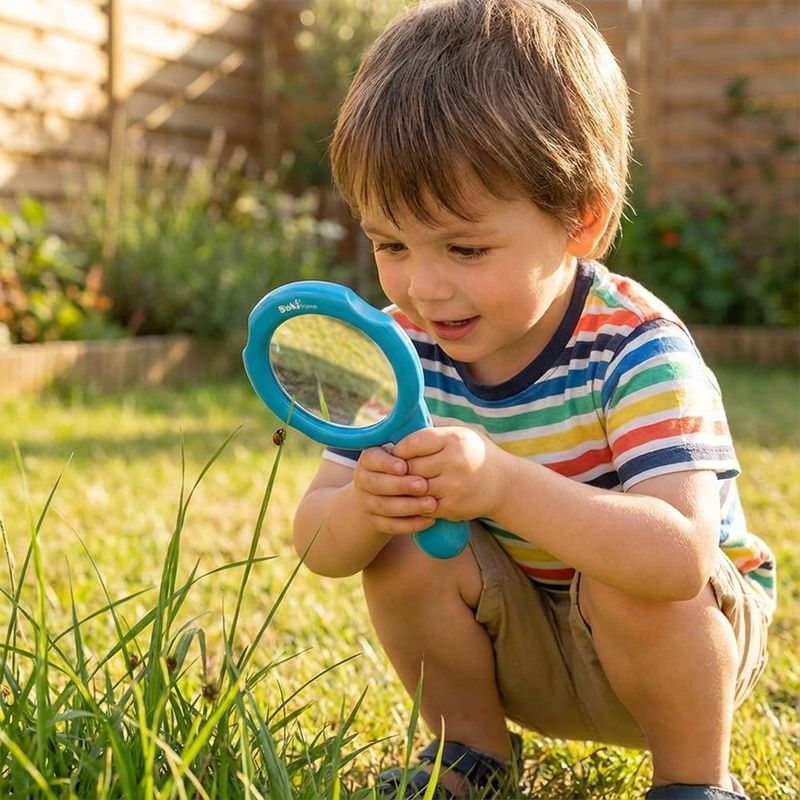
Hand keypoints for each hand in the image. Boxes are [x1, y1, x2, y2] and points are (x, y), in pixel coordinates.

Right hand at [352, 445, 436, 534]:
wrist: (383, 493)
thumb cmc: (401, 465)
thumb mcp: (402, 452)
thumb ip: (410, 445)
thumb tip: (426, 429)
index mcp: (369, 459)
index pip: (372, 459)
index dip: (387, 464)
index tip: (404, 466)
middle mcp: (363, 480)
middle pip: (377, 484)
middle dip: (401, 485)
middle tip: (423, 485)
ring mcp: (367, 503)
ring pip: (385, 507)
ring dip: (409, 506)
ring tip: (431, 503)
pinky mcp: (375, 522)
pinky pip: (391, 526)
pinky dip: (410, 524)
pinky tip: (429, 520)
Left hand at [392, 426, 508, 520]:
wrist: (505, 484)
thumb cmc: (476, 452)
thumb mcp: (461, 430)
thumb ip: (434, 424)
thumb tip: (404, 419)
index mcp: (454, 439)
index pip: (413, 442)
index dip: (400, 448)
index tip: (397, 451)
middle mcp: (454, 462)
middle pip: (410, 466)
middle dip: (401, 469)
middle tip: (396, 469)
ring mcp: (453, 487)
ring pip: (414, 488)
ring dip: (407, 487)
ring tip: (405, 482)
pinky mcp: (452, 507)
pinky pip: (422, 506)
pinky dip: (417, 502)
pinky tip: (418, 496)